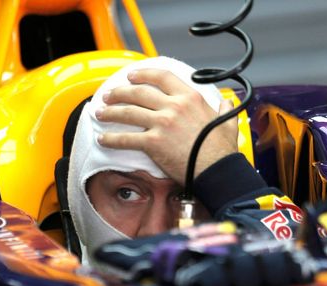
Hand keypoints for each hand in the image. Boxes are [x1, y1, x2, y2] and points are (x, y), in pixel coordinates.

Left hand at [96, 68, 237, 184]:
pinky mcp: (153, 143)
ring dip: (110, 112)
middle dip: (120, 92)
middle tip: (109, 94)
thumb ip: (224, 110)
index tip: (132, 76)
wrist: (217, 170)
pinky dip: (111, 139)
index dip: (143, 74)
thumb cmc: (222, 150)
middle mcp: (174, 106)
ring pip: (128, 112)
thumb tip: (226, 103)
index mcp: (190, 98)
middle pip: (139, 92)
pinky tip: (102, 139)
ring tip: (99, 113)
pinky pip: (126, 139)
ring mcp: (162, 124)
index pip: (161, 77)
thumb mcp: (228, 122)